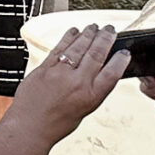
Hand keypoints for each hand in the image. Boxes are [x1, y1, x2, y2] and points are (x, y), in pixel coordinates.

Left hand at [8, 24, 129, 144]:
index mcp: (91, 97)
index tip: (125, 51)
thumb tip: (96, 73)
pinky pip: (58, 49)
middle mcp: (76, 83)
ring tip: (94, 27)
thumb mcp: (84, 110)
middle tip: (110, 30)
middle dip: (105, 39)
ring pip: (78, 48)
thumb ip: (91, 90)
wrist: (29, 127)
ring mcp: (59, 74)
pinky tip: (73, 32)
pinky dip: (68, 38)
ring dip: (88, 34)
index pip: (112, 73)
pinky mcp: (43, 68)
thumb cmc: (56, 123)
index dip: (120, 60)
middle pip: (96, 55)